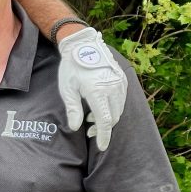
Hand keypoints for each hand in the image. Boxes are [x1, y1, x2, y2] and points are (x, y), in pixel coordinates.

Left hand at [57, 27, 127, 150]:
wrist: (83, 45)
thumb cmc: (71, 68)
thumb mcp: (67, 89)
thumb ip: (73, 109)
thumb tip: (76, 127)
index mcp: (98, 91)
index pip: (105, 120)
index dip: (103, 136)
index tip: (102, 147)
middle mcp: (113, 87)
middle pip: (114, 117)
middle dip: (103, 128)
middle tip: (89, 131)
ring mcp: (120, 82)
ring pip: (119, 109)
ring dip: (108, 118)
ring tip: (90, 118)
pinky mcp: (123, 79)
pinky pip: (122, 100)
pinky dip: (113, 108)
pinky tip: (99, 107)